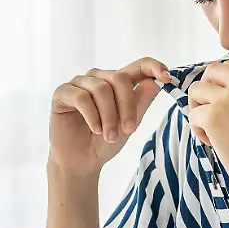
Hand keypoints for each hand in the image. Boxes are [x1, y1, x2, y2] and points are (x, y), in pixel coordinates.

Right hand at [49, 57, 171, 178]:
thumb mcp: (129, 124)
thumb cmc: (105, 142)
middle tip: (129, 130)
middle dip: (127, 106)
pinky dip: (92, 116)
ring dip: (109, 116)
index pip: (138, 65)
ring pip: (101, 89)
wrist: (81, 162)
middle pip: (119, 78)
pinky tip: (96, 129)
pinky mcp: (62, 93)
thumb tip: (157, 82)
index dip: (153, 66)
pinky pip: (81, 98)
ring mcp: (79, 84)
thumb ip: (141, 101)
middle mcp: (98, 78)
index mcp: (117, 83)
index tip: (166, 77)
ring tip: (109, 136)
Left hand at [187, 60, 228, 196]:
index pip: (227, 66)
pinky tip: (214, 142)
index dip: (219, 84)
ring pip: (195, 90)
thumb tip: (214, 86)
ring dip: (198, 109)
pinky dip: (198, 129)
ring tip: (212, 129)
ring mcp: (227, 98)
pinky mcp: (213, 116)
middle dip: (205, 92)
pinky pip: (192, 115)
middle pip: (209, 72)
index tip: (224, 104)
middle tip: (213, 114)